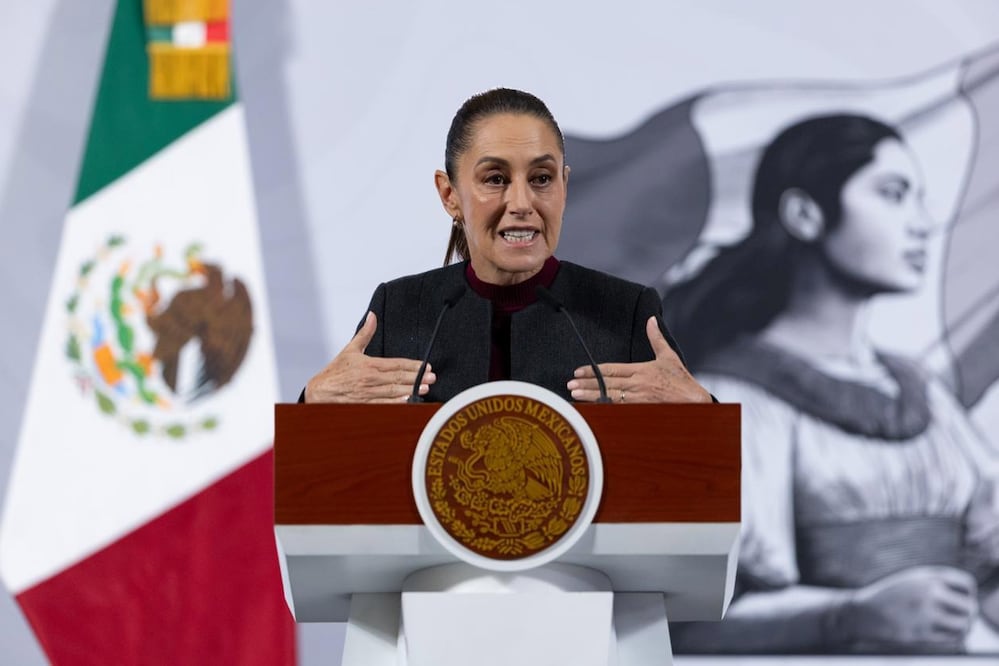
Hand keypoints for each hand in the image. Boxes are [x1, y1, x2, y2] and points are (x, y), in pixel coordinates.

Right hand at [304, 312, 434, 402]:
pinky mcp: (366, 405)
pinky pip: (385, 404)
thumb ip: (365, 333)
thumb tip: (373, 316)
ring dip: (411, 390)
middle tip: (432, 377)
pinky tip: (409, 401)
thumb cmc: (335, 372)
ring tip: (425, 388)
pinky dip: (398, 403)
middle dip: (417, 377)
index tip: (426, 365)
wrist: (319, 392)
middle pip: (398, 378)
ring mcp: (369, 393)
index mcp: (368, 365)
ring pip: (394, 392)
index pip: (396, 364)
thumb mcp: (350, 349)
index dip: (413, 365)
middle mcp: (370, 379)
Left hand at [566, 316, 711, 402]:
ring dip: (591, 396)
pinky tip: (592, 409)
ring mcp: (638, 399)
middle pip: (606, 383)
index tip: (579, 370)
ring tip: (575, 394)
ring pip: (609, 397)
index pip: (611, 369)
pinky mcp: (641, 410)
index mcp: (641, 370)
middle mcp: (637, 384)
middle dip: (586, 383)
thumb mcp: (669, 356)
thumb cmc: (681, 380)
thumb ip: (656, 338)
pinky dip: (604, 409)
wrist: (694, 402)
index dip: (594, 370)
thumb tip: (651, 320)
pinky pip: (618, 409)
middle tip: (570, 383)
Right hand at [838, 566, 976, 650]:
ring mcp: (924, 614)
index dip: (969, 593)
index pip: (966, 584)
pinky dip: (955, 638)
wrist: (862, 613)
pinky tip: (948, 634)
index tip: (961, 599)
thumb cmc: (890, 596)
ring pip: (963, 625)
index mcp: (926, 576)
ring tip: (958, 627)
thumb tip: (968, 597)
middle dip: (969, 613)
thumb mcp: (911, 580)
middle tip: (963, 617)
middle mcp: (927, 593)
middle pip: (969, 606)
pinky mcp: (920, 633)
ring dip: (964, 627)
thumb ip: (937, 582)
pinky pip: (951, 639)